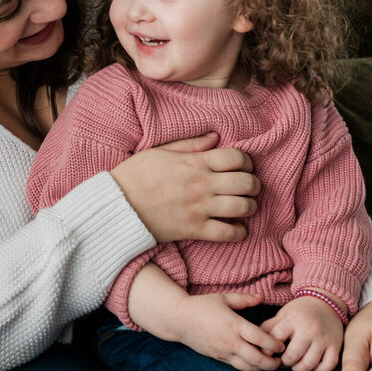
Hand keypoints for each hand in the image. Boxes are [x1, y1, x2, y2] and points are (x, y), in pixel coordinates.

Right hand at [110, 134, 259, 243]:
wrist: (117, 205)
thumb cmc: (135, 175)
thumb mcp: (160, 150)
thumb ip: (190, 144)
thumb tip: (216, 137)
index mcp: (195, 162)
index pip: (236, 157)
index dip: (246, 161)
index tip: (243, 166)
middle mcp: (201, 184)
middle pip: (246, 182)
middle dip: (254, 184)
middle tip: (250, 187)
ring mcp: (199, 208)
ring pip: (242, 207)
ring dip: (249, 206)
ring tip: (245, 206)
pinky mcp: (194, 229)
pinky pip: (228, 233)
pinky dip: (238, 232)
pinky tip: (236, 228)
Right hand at [163, 291, 284, 370]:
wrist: (179, 319)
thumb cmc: (201, 306)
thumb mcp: (223, 298)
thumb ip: (244, 299)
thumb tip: (261, 298)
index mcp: (235, 324)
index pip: (260, 339)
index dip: (275, 344)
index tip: (282, 345)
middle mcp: (231, 341)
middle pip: (257, 358)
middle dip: (272, 363)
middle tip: (280, 361)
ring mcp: (224, 351)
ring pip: (247, 367)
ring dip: (261, 369)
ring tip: (269, 365)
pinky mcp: (218, 357)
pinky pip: (236, 367)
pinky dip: (248, 368)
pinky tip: (254, 365)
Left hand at [261, 295, 342, 370]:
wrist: (327, 302)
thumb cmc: (300, 311)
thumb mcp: (283, 314)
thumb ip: (269, 327)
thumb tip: (255, 344)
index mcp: (292, 320)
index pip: (274, 341)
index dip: (267, 352)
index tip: (268, 354)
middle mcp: (308, 329)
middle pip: (291, 357)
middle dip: (283, 363)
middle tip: (282, 361)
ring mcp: (323, 338)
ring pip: (308, 365)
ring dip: (298, 369)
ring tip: (295, 364)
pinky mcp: (335, 346)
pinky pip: (326, 367)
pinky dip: (318, 370)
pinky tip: (312, 365)